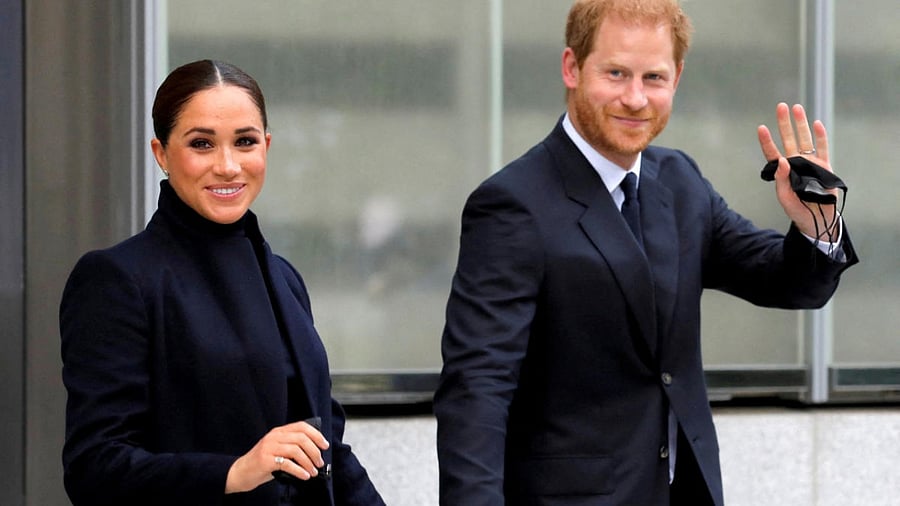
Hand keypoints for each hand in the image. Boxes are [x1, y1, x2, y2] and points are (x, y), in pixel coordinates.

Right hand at [225, 419, 329, 493]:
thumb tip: (315, 452)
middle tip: (319, 462)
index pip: (302, 426)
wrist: (240, 472)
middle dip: (314, 451)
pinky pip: (287, 464)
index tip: (324, 445)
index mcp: (279, 432)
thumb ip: (292, 447)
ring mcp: (269, 447)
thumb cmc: (262, 463)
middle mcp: (274, 437)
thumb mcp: (278, 450)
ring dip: (308, 463)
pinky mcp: (265, 460)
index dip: (316, 435)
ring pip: (296, 450)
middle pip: (301, 438)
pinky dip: (299, 470)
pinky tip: (304, 476)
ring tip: (313, 472)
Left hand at [757, 102, 838, 238]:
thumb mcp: (785, 197)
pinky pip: (822, 148)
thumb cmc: (797, 210)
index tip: (761, 127)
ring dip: (801, 124)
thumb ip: (781, 180)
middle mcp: (795, 163)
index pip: (772, 153)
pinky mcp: (825, 166)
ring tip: (797, 108)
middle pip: (788, 139)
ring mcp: (810, 163)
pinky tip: (816, 123)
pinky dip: (820, 136)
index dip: (766, 141)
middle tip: (781, 106)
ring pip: (805, 139)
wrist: (817, 220)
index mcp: (782, 171)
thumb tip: (781, 159)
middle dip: (784, 123)